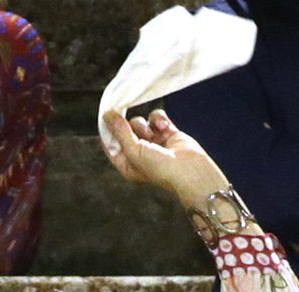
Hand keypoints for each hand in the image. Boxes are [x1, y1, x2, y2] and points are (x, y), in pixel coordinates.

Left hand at [102, 108, 231, 210]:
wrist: (191, 172)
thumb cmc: (160, 169)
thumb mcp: (134, 151)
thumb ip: (120, 132)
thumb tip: (107, 114)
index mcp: (127, 164)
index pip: (111, 143)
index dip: (108, 129)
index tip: (106, 113)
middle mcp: (138, 153)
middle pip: (124, 130)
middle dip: (128, 125)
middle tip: (129, 118)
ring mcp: (153, 143)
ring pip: (140, 122)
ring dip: (146, 124)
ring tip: (155, 134)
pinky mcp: (166, 133)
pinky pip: (156, 118)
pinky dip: (159, 120)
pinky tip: (165, 128)